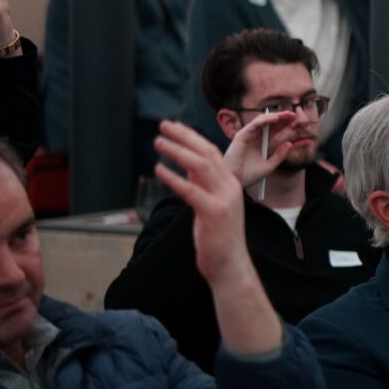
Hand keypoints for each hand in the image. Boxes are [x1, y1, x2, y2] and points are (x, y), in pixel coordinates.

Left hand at [153, 121, 251, 285]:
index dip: (191, 136)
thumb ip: (202, 184)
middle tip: (163, 125)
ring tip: (158, 142)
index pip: (211, 152)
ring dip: (177, 152)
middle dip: (184, 136)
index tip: (174, 125)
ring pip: (201, 166)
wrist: (229, 263)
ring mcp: (224, 199)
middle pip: (207, 153)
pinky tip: (159, 169)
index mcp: (229, 183)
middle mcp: (229, 187)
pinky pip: (191, 191)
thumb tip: (186, 166)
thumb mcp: (210, 204)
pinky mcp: (214, 213)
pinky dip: (174, 178)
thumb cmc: (218, 236)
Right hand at [221, 110, 301, 190]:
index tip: (300, 125)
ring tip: (289, 115)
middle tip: (297, 115)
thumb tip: (290, 144)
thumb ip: (279, 155)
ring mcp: (248, 136)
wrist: (236, 182)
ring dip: (277, 116)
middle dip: (284, 119)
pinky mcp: (241, 135)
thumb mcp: (269, 165)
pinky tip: (276, 118)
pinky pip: (254, 124)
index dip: (287, 126)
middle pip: (271, 124)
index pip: (275, 131)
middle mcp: (254, 138)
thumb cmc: (249, 175)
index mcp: (261, 144)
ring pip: (264, 121)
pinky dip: (265, 120)